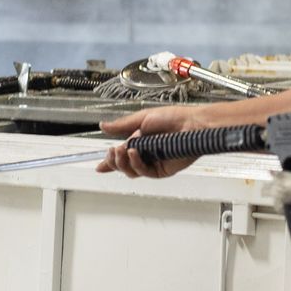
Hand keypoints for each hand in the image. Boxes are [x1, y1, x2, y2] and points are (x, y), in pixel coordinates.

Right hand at [98, 104, 213, 177]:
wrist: (191, 124)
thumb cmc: (173, 118)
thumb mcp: (142, 118)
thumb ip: (122, 125)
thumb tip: (103, 125)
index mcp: (139, 141)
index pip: (121, 154)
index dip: (109, 162)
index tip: (99, 166)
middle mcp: (145, 154)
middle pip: (123, 166)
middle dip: (113, 160)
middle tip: (111, 152)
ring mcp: (153, 163)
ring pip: (131, 171)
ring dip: (122, 162)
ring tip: (120, 151)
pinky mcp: (162, 170)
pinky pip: (144, 172)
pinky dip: (136, 163)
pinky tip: (134, 153)